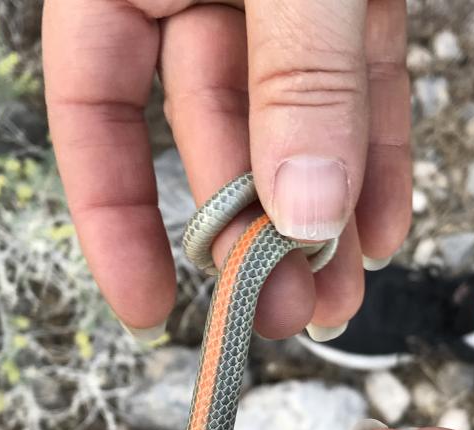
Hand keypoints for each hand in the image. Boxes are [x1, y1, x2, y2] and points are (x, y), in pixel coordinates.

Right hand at [42, 0, 410, 340]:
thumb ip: (295, 73)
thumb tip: (303, 209)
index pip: (92, 111)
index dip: (113, 219)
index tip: (148, 312)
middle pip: (208, 131)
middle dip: (252, 229)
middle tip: (283, 311)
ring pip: (292, 121)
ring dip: (322, 214)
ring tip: (339, 296)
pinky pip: (362, 85)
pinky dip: (377, 158)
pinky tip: (381, 231)